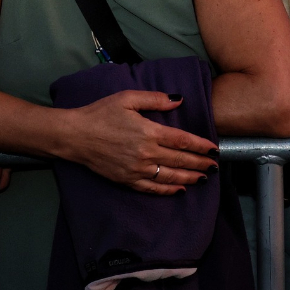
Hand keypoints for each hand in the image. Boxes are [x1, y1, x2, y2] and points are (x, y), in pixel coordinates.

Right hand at [63, 91, 217, 195]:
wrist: (75, 136)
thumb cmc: (100, 113)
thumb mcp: (127, 98)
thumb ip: (155, 99)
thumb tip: (179, 99)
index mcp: (149, 132)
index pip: (182, 140)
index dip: (200, 145)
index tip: (213, 148)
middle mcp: (146, 153)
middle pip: (180, 160)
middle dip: (200, 163)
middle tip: (215, 165)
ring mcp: (137, 169)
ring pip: (170, 176)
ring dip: (189, 178)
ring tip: (203, 177)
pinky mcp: (127, 180)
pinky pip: (153, 188)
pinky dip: (168, 190)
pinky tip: (179, 189)